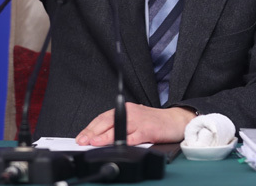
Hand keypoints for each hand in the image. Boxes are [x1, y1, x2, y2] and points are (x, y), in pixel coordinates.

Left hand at [75, 103, 195, 145]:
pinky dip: (124, 141)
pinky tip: (116, 145)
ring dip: (104, 136)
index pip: (103, 118)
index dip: (90, 128)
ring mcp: (139, 121)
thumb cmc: (154, 122)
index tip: (80, 137)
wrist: (175, 120)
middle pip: (107, 122)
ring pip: (118, 128)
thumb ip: (119, 127)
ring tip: (93, 143)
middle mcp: (130, 113)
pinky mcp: (148, 130)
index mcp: (125, 110)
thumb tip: (98, 139)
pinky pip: (134, 137)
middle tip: (82, 141)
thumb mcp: (134, 121)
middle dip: (92, 132)